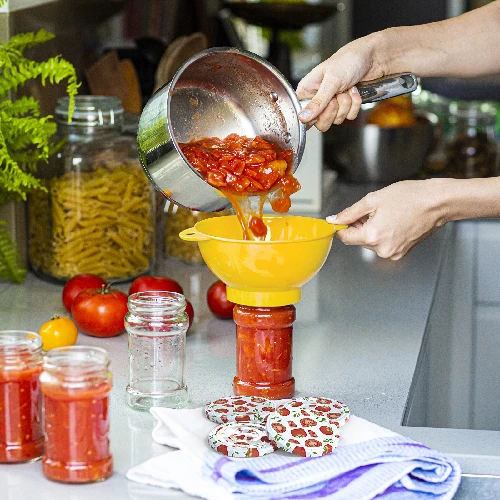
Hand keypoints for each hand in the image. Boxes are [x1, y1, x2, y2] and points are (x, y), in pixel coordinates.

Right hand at [296, 35, 384, 130]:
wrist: (372, 57)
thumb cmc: (349, 60)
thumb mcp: (331, 81)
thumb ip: (318, 102)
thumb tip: (303, 117)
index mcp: (308, 91)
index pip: (303, 116)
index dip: (315, 116)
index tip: (325, 105)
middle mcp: (318, 99)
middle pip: (321, 123)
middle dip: (334, 109)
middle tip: (337, 95)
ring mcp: (332, 104)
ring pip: (337, 120)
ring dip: (346, 104)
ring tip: (347, 88)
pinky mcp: (345, 106)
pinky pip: (349, 117)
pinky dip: (355, 104)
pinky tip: (354, 91)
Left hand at [328, 180, 447, 259]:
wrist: (437, 203)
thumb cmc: (410, 198)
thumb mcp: (373, 200)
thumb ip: (350, 212)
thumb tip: (335, 220)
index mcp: (373, 236)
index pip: (345, 238)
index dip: (343, 226)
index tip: (345, 218)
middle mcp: (382, 249)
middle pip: (358, 240)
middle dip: (361, 226)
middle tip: (375, 211)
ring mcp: (393, 253)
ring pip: (371, 242)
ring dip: (373, 230)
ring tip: (389, 215)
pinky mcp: (401, 253)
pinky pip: (384, 244)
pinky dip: (384, 234)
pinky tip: (395, 222)